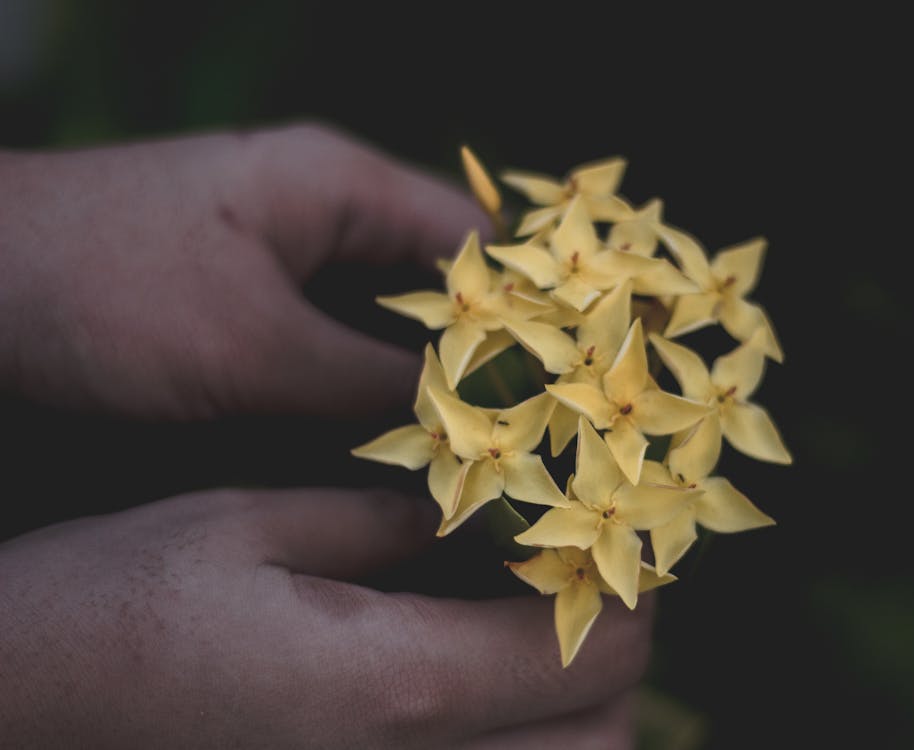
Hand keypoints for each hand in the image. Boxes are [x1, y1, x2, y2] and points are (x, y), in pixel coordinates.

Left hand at [0, 124, 487, 419]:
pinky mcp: (247, 290)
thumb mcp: (251, 348)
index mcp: (336, 182)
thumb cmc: (106, 291)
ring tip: (474, 435)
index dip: (523, 305)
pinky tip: (391, 427)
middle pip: (434, 274)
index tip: (560, 380)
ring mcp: (281, 246)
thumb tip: (458, 424)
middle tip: (524, 424)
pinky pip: (333, 329)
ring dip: (419, 366)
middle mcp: (319, 204)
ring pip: (383, 308)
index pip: (469, 234)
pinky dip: (363, 374)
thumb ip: (363, 383)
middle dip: (478, 347)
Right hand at [0, 487, 652, 747]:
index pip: (584, 651)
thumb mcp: (243, 526)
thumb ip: (378, 520)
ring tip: (535, 647)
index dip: (622, 590)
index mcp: (393, 684)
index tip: (605, 538)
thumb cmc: (111, 610)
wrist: (9, 715)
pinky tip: (476, 707)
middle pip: (601, 741)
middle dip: (614, 664)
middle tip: (577, 591)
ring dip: (577, 722)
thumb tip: (467, 512)